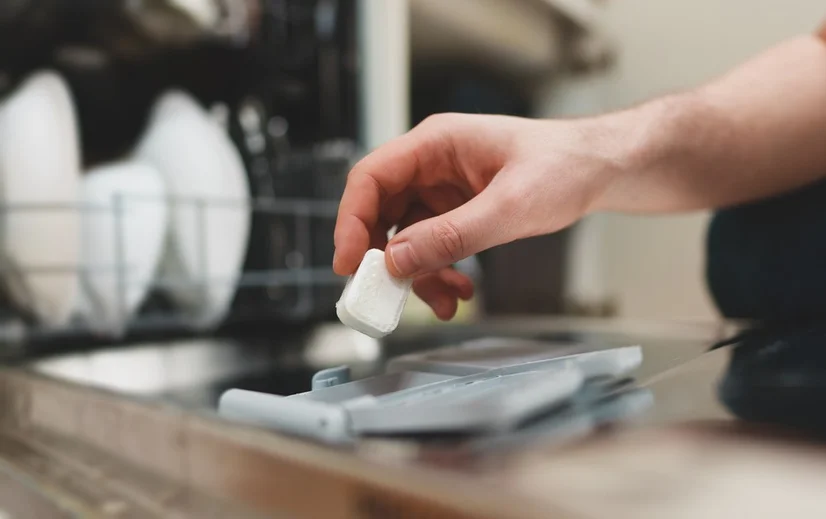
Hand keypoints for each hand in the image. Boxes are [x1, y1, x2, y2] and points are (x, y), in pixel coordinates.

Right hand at [333, 113, 626, 319]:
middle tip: (387, 295)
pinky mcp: (457, 211)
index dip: (351, 221)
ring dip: (418, 274)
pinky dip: (439, 272)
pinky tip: (459, 291)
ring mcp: (443, 190)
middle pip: (381, 212)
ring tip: (444, 301)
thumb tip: (397, 261)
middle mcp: (432, 165)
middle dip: (384, 258)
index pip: (370, 178)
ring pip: (406, 238)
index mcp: (436, 144)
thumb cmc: (563, 166)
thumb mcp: (509, 206)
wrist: (599, 171)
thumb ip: (452, 235)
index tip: (350, 263)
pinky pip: (432, 246)